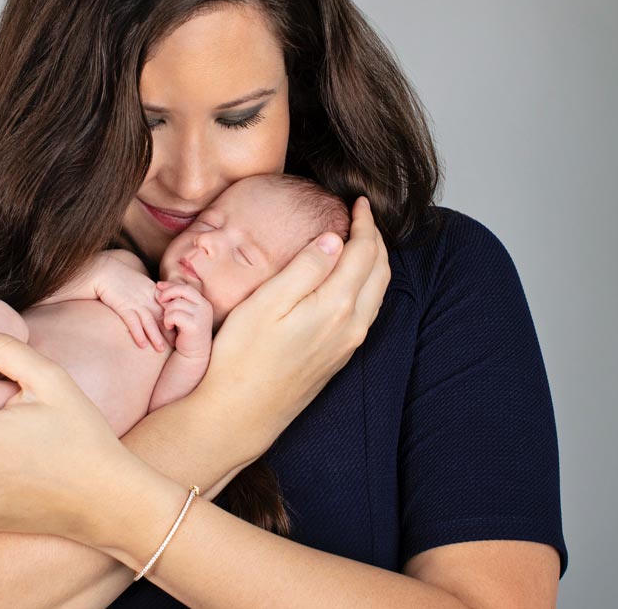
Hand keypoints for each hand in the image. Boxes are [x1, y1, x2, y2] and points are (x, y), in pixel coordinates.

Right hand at [95, 255, 171, 351]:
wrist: (106, 270)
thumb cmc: (123, 279)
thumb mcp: (142, 285)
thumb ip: (152, 295)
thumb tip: (159, 309)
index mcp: (153, 293)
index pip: (169, 307)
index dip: (176, 319)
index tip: (182, 331)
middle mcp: (147, 298)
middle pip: (162, 317)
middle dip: (170, 331)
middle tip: (178, 344)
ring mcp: (135, 303)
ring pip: (149, 321)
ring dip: (155, 336)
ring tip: (161, 349)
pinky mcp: (123, 306)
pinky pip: (132, 322)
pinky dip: (138, 333)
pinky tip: (142, 344)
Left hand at [154, 282, 211, 357]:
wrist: (193, 355)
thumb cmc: (185, 333)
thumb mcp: (182, 313)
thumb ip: (176, 300)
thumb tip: (160, 285)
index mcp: (203, 302)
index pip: (186, 287)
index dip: (171, 285)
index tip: (158, 285)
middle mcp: (205, 306)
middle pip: (182, 290)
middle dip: (168, 294)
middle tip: (159, 300)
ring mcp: (201, 315)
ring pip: (176, 304)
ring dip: (167, 312)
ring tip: (168, 321)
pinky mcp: (195, 325)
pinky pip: (174, 315)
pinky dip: (168, 320)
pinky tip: (169, 327)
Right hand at [191, 196, 389, 458]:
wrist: (237, 415)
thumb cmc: (241, 358)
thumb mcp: (266, 303)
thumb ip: (305, 268)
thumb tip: (334, 239)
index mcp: (335, 306)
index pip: (364, 252)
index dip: (364, 222)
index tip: (357, 202)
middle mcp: (351, 327)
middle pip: (380, 272)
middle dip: (375, 239)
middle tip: (361, 215)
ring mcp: (347, 346)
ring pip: (377, 294)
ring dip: (374, 262)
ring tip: (359, 240)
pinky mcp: (338, 359)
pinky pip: (366, 312)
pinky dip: (366, 285)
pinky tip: (348, 280)